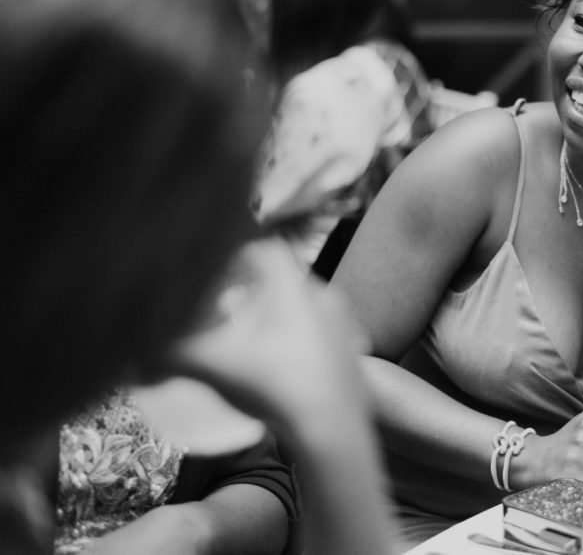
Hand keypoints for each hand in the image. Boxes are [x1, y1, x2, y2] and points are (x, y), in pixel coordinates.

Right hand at [168, 237, 367, 426]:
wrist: (335, 434)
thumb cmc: (277, 388)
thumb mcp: (217, 368)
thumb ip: (171, 356)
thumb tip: (131, 358)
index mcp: (296, 288)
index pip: (266, 248)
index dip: (239, 251)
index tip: (217, 266)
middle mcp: (325, 299)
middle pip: (285, 279)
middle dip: (255, 289)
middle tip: (227, 306)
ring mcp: (344, 328)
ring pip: (306, 308)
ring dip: (279, 316)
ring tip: (252, 338)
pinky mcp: (352, 356)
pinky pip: (321, 335)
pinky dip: (300, 341)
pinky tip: (281, 364)